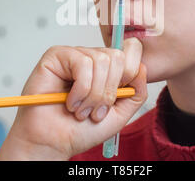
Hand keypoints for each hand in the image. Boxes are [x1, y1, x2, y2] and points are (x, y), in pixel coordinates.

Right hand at [0, 37, 146, 160]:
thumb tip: (142, 67)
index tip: (115, 98)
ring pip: (102, 61)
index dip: (129, 75)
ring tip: (80, 109)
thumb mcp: (119, 114)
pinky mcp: (56, 55)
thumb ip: (136, 92)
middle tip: (95, 110)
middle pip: (118, 57)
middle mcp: (91, 58)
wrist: (53, 143)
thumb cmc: (80, 130)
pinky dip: (81, 89)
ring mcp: (74, 55)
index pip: (131, 51)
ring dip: (93, 94)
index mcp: (107, 69)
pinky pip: (83, 63)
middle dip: (109, 91)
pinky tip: (70, 102)